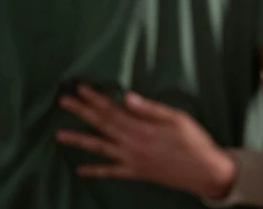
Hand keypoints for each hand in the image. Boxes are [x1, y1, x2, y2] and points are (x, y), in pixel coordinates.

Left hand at [56, 85, 234, 199]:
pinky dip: (95, 171)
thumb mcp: (178, 118)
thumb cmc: (194, 141)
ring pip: (99, 148)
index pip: (112, 110)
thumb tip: (127, 97)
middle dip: (82, 112)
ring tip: (59, 135)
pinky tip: (80, 170)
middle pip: (102, 125)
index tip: (81, 88)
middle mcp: (131, 144)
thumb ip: (151, 109)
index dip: (95, 99)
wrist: (203, 172)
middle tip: (64, 102)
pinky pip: (110, 172)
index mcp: (142, 128)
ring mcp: (130, 160)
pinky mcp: (134, 173)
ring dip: (79, 140)